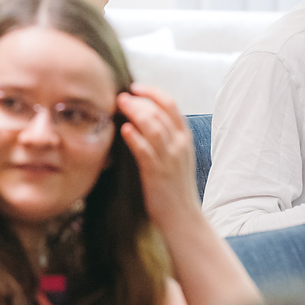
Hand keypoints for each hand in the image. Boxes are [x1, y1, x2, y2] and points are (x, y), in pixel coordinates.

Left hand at [117, 83, 201, 229]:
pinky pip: (145, 150)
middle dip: (139, 100)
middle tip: (121, 96)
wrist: (182, 217)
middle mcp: (179, 144)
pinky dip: (135, 138)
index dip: (152, 92)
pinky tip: (124, 130)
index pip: (170, 104)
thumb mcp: (175, 156)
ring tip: (120, 105)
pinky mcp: (157, 173)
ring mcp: (169, 158)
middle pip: (159, 111)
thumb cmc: (174, 187)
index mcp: (184, 137)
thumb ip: (164, 137)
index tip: (135, 87)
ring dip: (135, 112)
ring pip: (153, 126)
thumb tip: (141, 119)